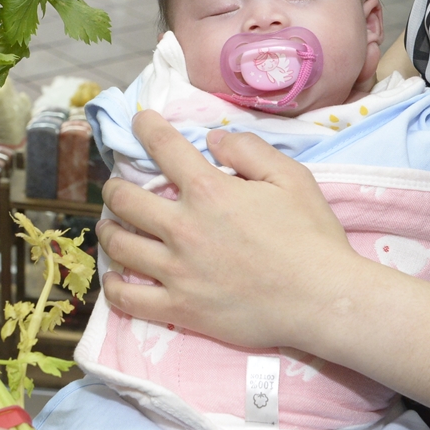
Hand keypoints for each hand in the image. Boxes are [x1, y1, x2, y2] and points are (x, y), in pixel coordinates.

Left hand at [97, 110, 366, 349]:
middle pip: (124, 199)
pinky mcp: (180, 308)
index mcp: (209, 191)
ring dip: (108, 230)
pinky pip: (128, 298)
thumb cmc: (312, 237)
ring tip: (110, 226)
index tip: (139, 120)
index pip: (164, 147)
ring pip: (119, 245)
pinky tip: (116, 277)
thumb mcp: (292, 177)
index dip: (146, 127)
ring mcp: (177, 271)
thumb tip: (212, 139)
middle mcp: (183, 228)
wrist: (322, 299)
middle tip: (118, 187)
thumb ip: (249, 150)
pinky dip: (114, 285)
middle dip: (114, 186)